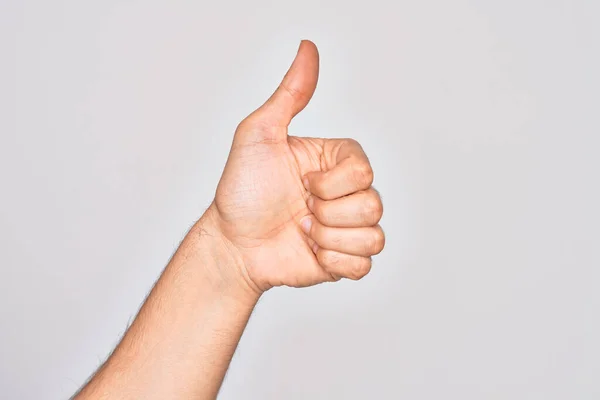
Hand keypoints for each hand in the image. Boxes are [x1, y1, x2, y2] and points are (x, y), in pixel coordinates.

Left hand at [209, 40, 383, 292]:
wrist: (232, 244)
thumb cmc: (242, 190)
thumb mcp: (258, 134)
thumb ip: (290, 94)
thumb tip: (308, 49)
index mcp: (335, 162)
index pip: (364, 170)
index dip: (330, 183)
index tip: (300, 183)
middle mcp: (346, 193)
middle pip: (373, 203)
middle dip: (327, 212)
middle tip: (300, 210)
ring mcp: (347, 228)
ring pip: (373, 236)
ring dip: (329, 238)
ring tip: (303, 232)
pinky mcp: (344, 261)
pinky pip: (365, 265)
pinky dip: (334, 263)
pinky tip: (311, 253)